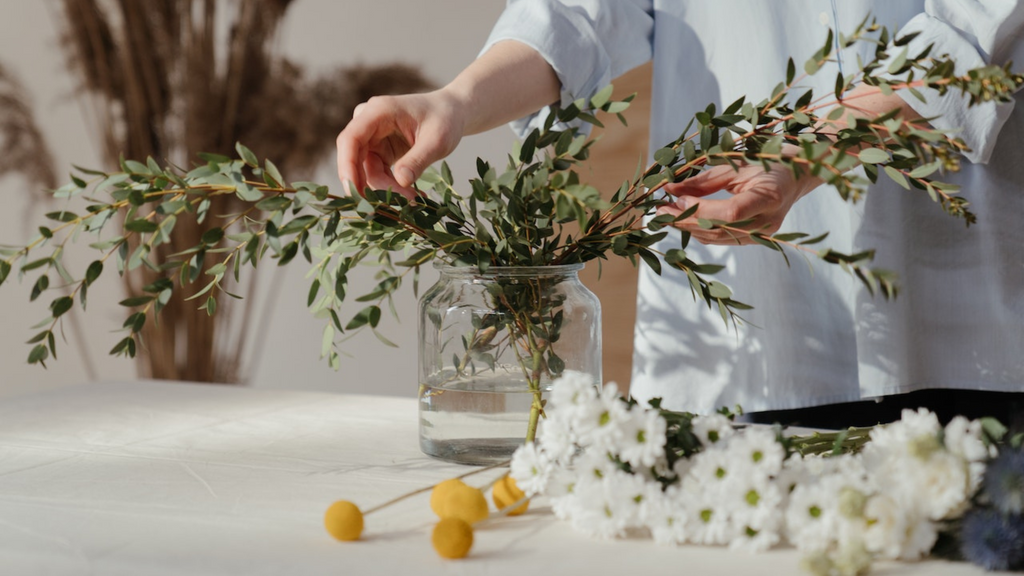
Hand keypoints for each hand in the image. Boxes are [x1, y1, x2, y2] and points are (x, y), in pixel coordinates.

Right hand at [336, 90, 465, 199]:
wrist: (451, 113)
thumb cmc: (445, 119)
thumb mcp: (437, 140)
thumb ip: (418, 160)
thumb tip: (402, 181)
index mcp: (378, 111)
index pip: (351, 138)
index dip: (347, 165)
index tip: (353, 190)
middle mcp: (368, 122)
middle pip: (353, 157)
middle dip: (369, 185)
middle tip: (393, 206)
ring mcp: (371, 137)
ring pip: (366, 171)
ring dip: (385, 190)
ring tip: (414, 200)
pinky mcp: (378, 150)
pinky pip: (375, 173)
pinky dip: (390, 188)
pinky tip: (411, 195)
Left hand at [657, 159, 822, 244]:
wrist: (798, 174)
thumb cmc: (769, 161)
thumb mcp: (737, 164)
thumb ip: (704, 180)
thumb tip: (669, 189)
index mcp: (770, 197)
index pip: (731, 213)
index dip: (700, 210)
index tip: (676, 199)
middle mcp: (768, 222)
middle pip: (720, 230)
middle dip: (685, 220)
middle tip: (660, 209)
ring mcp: (763, 235)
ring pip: (717, 239)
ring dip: (687, 228)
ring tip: (666, 213)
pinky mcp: (755, 240)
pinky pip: (722, 240)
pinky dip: (699, 231)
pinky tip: (683, 219)